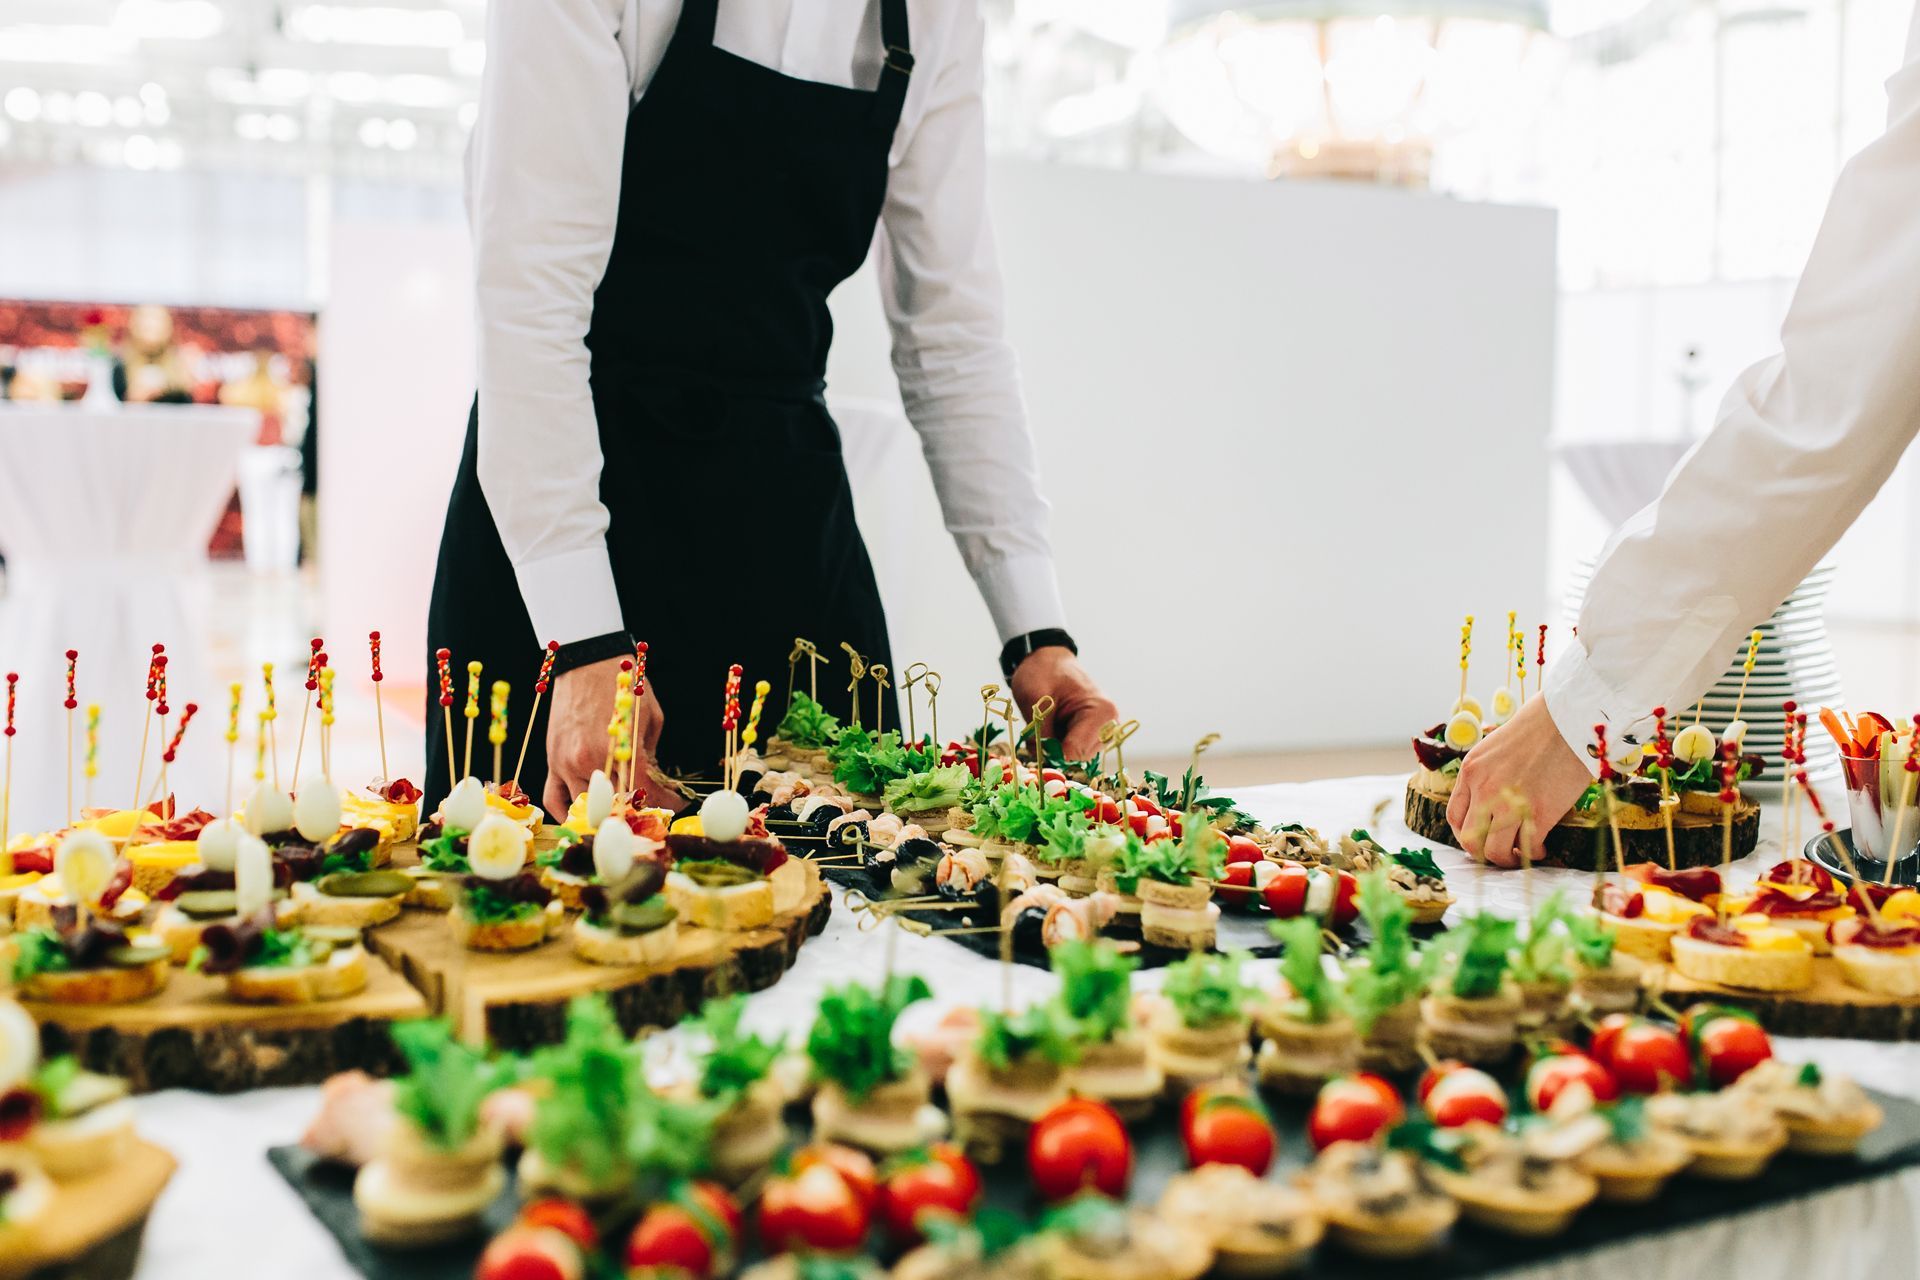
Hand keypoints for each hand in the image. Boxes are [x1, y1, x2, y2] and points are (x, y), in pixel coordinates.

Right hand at [543, 656, 667, 820]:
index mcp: (619, 751)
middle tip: (654, 806)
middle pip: (616, 807)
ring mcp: (566, 764)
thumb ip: (651, 754)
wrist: (586, 660)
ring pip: (584, 808)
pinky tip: (586, 809)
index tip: (678, 801)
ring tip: (622, 807)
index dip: (668, 802)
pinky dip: (568, 810)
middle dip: (639, 810)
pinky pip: (553, 798)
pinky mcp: (552, 760)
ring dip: (605, 812)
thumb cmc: (623, 684)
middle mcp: (589, 763)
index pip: (646, 793)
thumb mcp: (650, 717)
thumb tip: (653, 781)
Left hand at [1009, 646, 1118, 760]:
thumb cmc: (1043, 671)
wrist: (1048, 658)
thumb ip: (1040, 733)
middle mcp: (1108, 726)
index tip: (1033, 748)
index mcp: (1101, 712)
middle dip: (1053, 751)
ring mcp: (1102, 732)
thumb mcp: (1034, 698)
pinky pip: (1073, 752)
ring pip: (1074, 758)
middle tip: (1036, 731)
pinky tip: (1052, 727)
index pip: (1076, 751)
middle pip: (1076, 758)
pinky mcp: (1093, 736)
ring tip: (1047, 723)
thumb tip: (1041, 761)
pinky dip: (1058, 745)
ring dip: (1055, 748)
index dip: (1050, 754)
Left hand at [1446, 694, 1593, 866]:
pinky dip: (1534, 853)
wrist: (1568, 719)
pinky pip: (1528, 847)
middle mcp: (1485, 789)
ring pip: (1495, 852)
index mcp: (1471, 771)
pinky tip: (1542, 847)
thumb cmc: (1537, 728)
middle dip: (1483, 853)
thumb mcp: (1494, 747)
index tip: (1480, 838)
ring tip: (1521, 854)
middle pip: (1470, 840)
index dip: (1465, 834)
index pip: (1455, 816)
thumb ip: (1486, 775)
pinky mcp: (1539, 813)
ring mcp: (1510, 803)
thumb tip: (1488, 804)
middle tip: (1500, 852)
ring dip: (1508, 859)